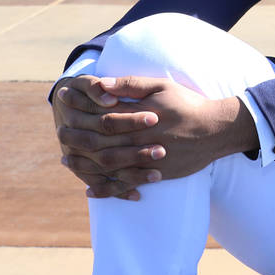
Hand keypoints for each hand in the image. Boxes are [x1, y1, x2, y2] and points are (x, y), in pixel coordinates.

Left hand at [55, 76, 259, 199]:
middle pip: (99, 141)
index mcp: (139, 116)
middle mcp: (138, 139)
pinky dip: (106, 189)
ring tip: (66, 159)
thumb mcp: (162, 87)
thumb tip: (103, 84)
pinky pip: (125, 185)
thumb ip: (132, 85)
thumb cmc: (188, 104)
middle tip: (59, 132)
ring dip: (83, 164)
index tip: (65, 101)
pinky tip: (90, 189)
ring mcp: (145, 159)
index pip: (101, 113)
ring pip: (107, 165)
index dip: (81, 107)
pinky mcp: (154, 175)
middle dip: (76, 137)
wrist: (214, 130)